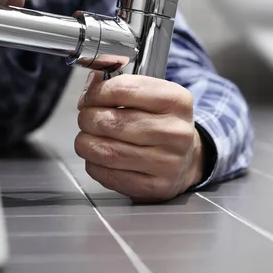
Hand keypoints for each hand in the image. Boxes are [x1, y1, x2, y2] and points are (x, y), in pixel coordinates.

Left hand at [75, 71, 205, 202]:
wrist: (187, 159)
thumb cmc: (163, 124)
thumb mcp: (152, 96)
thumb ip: (121, 86)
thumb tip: (91, 86)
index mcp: (176, 101)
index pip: (123, 89)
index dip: (96, 93)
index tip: (89, 97)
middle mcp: (175, 132)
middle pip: (111, 122)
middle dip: (88, 118)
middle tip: (87, 118)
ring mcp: (166, 162)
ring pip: (106, 151)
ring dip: (86, 143)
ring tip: (89, 138)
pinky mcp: (155, 186)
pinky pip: (108, 175)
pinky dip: (94, 164)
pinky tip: (100, 157)